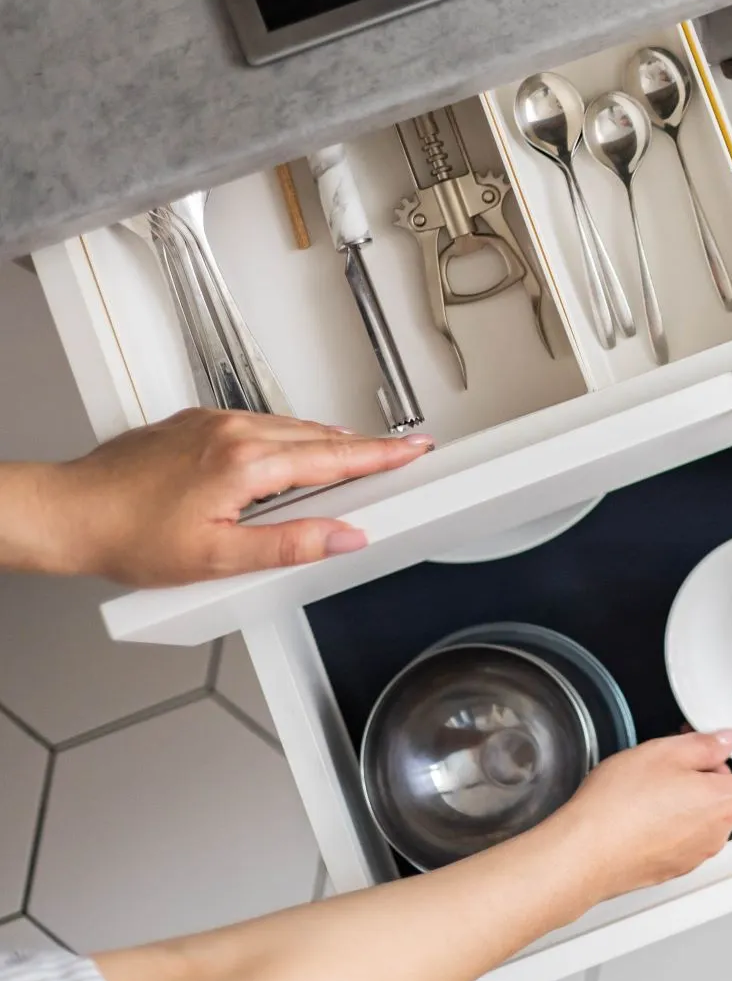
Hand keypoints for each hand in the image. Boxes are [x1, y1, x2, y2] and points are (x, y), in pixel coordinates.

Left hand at [30, 408, 433, 585]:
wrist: (67, 512)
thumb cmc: (128, 536)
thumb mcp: (218, 558)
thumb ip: (291, 545)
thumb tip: (344, 536)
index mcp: (246, 462)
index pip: (334, 458)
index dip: (381, 456)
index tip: (415, 450)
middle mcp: (232, 430)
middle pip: (318, 436)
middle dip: (362, 448)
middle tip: (398, 455)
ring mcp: (212, 422)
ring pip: (289, 427)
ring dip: (324, 443)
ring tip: (352, 460)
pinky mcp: (194, 422)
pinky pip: (258, 423)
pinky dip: (286, 438)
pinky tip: (287, 456)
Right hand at [545, 731, 731, 903]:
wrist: (580, 856)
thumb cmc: (618, 808)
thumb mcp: (664, 753)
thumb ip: (703, 745)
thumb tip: (724, 742)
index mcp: (724, 803)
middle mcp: (714, 835)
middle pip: (730, 798)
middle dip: (710, 778)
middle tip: (679, 758)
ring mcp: (691, 855)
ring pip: (701, 816)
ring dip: (685, 798)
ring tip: (646, 785)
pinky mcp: (667, 868)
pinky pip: (678, 835)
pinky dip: (665, 820)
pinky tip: (637, 810)